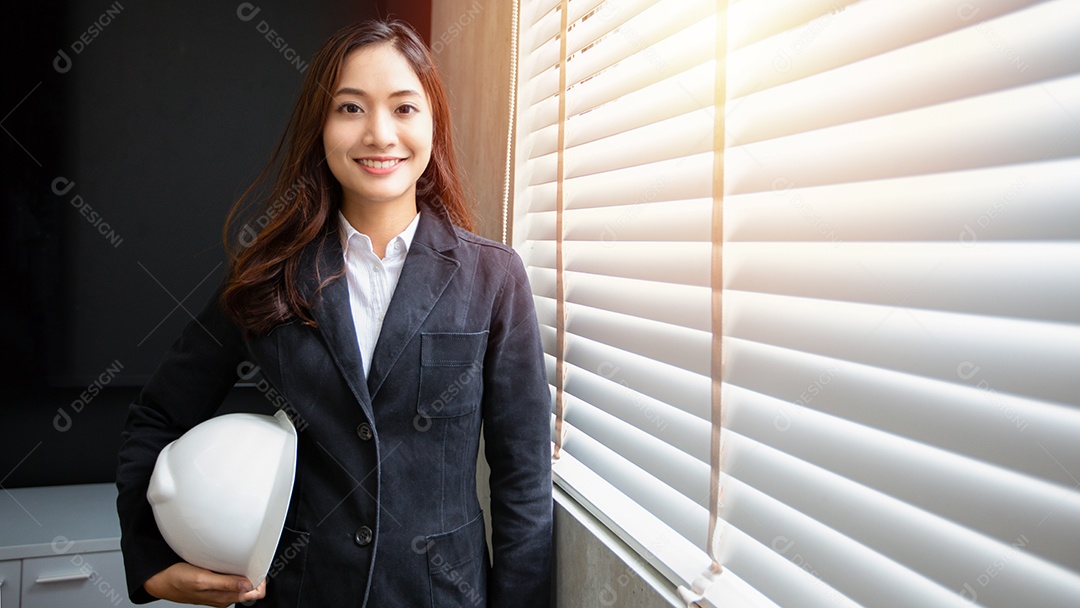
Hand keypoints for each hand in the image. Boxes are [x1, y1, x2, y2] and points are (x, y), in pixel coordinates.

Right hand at [144, 562, 265, 606]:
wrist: (160, 581)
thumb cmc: (177, 581)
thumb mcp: (201, 580)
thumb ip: (225, 583)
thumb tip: (248, 585)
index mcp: (225, 597)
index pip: (256, 593)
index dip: (261, 578)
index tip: (258, 564)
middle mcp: (225, 596)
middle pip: (252, 586)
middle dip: (254, 572)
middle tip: (250, 556)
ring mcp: (220, 590)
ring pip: (242, 581)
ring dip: (244, 569)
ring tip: (240, 556)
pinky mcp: (214, 584)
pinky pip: (232, 577)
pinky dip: (233, 568)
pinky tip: (228, 560)